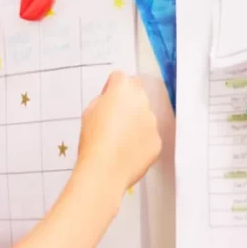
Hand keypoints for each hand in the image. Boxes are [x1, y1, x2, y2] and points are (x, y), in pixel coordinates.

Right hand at [77, 72, 160, 189]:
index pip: (119, 77)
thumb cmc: (92, 141)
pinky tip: (126, 152)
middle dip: (127, 101)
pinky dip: (141, 141)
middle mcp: (142, 101)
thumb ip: (103, 100)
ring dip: (136, 122)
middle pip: (136, 93)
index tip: (106, 99)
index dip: (111, 88)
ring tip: (119, 140)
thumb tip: (110, 101)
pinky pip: (149, 136)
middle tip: (113, 119)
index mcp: (122, 90)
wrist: (105, 170)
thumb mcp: (89, 112)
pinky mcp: (157, 140)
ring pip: (145, 115)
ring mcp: (152, 122)